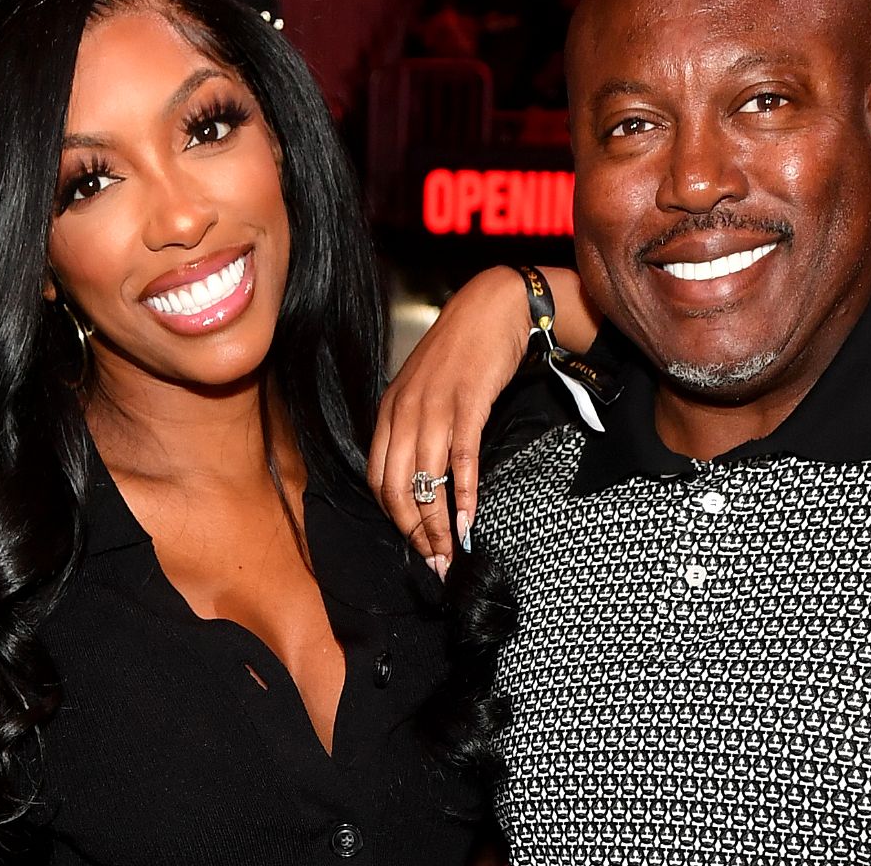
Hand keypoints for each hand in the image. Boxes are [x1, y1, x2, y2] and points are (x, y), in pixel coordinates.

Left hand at [369, 266, 593, 576]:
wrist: (492, 307)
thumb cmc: (462, 351)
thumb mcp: (426, 389)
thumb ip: (417, 427)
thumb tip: (423, 476)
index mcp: (390, 410)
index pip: (378, 478)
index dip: (394, 517)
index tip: (414, 543)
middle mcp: (405, 411)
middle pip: (397, 487)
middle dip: (413, 531)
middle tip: (433, 562)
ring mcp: (435, 407)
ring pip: (427, 480)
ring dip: (438, 524)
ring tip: (451, 552)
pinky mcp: (468, 403)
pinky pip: (461, 458)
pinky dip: (465, 494)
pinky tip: (471, 519)